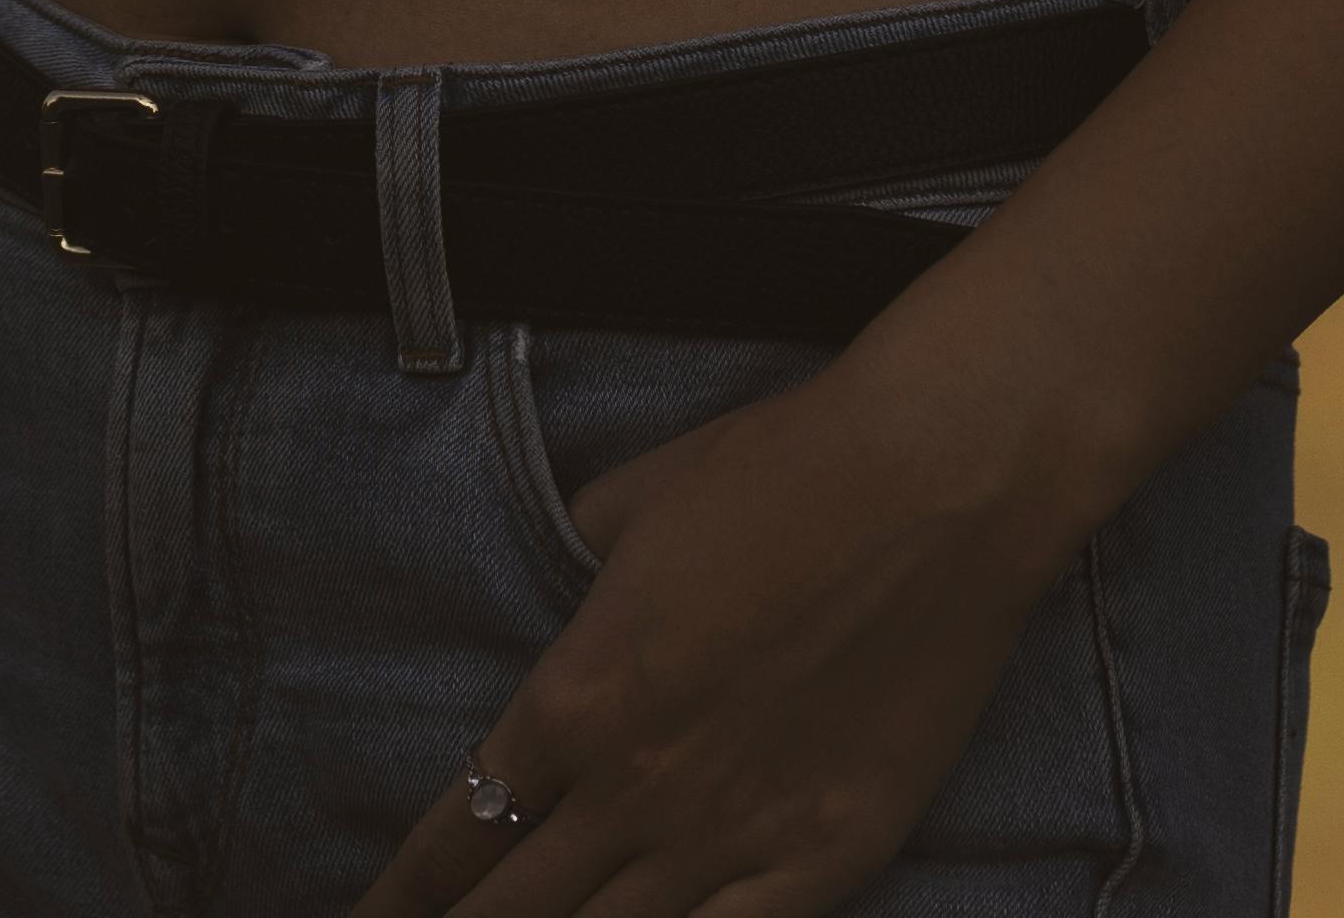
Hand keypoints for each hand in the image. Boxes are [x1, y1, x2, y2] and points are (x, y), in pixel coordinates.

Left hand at [349, 345, 1087, 917]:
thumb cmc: (784, 469)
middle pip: (513, 914)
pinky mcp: (829, 858)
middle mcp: (637, 788)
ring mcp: (736, 836)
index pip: (457, 834)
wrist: (940, 481)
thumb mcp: (631, 503)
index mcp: (574, 697)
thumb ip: (576, 567)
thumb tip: (567, 590)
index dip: (404, 895)